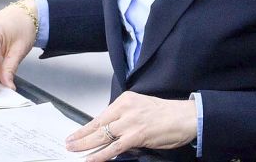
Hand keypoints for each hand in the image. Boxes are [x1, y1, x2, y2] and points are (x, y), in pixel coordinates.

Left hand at [65, 92, 196, 160]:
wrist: (185, 117)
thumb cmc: (167, 114)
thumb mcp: (141, 108)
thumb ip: (124, 118)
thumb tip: (110, 132)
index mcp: (125, 100)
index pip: (101, 115)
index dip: (86, 127)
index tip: (76, 132)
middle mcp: (125, 108)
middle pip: (97, 124)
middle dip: (81, 135)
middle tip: (69, 142)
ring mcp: (130, 122)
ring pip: (102, 135)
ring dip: (85, 144)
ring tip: (74, 149)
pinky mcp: (136, 135)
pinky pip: (114, 147)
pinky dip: (101, 154)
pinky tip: (92, 158)